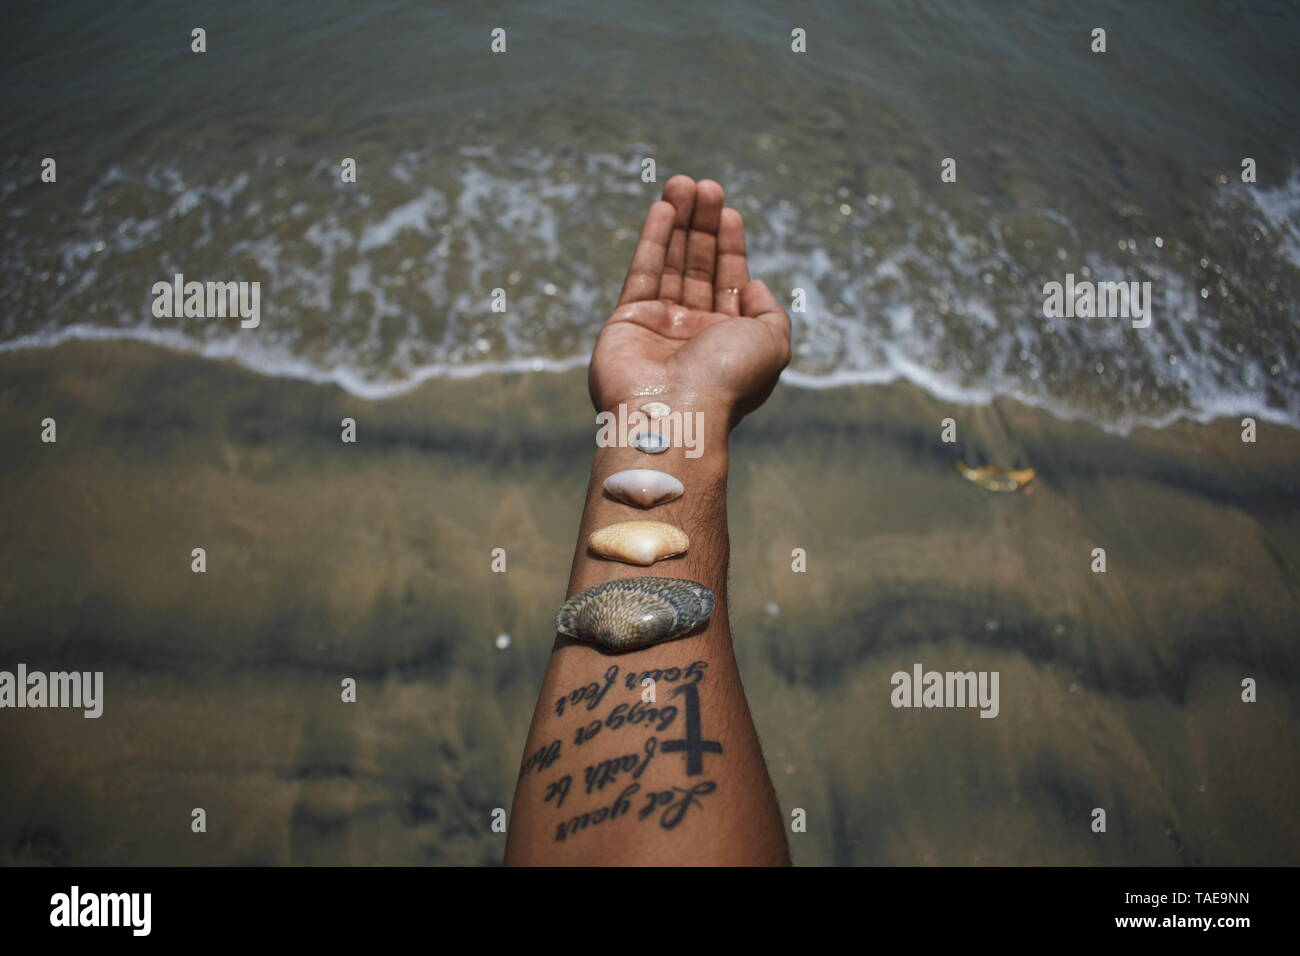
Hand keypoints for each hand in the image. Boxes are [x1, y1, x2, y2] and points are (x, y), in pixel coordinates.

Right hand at [590, 176, 791, 426]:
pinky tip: (663, 209)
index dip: (730, 245)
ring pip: (671, 263)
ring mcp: (660, 325)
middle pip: (700, 266)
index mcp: (728, 339)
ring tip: (682, 183)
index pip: (730, 281)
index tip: (728, 211)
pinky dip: (653, 240)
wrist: (675, 409)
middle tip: (704, 186)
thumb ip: (771, 312)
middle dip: (703, 225)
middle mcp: (694, 331)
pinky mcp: (627, 320)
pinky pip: (642, 272)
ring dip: (678, 222)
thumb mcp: (774, 344)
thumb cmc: (727, 379)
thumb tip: (753, 286)